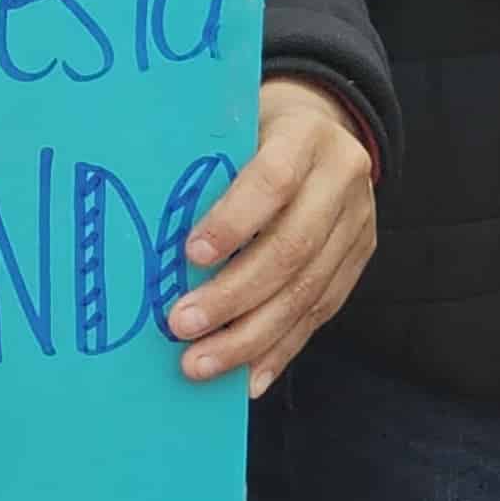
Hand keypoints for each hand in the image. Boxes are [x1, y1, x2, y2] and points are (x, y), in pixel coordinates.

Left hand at [168, 77, 377, 397]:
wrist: (322, 123)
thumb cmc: (252, 126)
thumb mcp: (232, 122)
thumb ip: (205, 161)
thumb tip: (141, 220)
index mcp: (305, 135)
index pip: (273, 180)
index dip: (234, 221)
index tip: (190, 254)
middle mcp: (342, 179)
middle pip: (292, 249)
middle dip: (234, 296)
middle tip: (181, 326)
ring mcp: (357, 224)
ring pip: (308, 291)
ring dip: (252, 337)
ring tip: (202, 364)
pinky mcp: (358, 259)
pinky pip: (321, 313)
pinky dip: (281, 350)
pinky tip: (248, 378)